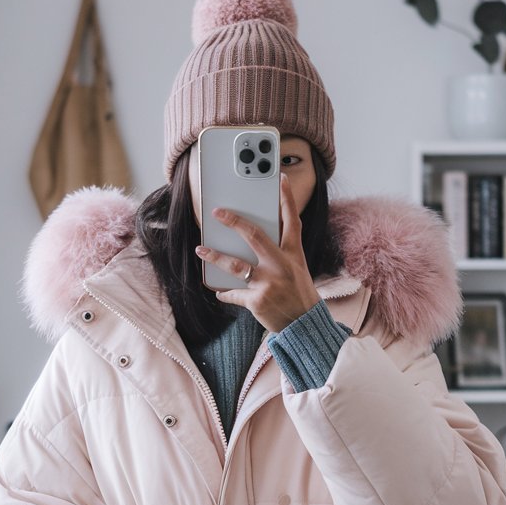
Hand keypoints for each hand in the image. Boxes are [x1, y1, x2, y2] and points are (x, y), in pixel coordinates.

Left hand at [195, 174, 320, 332]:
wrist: (304, 325)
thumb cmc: (297, 293)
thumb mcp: (296, 269)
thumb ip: (278, 253)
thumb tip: (249, 241)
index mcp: (293, 254)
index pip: (292, 221)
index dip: (287, 198)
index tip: (281, 179)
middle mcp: (281, 265)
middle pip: (255, 236)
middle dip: (234, 222)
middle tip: (217, 212)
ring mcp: (269, 283)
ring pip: (235, 265)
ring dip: (215, 256)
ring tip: (201, 250)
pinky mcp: (257, 300)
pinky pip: (234, 293)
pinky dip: (225, 292)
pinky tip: (218, 290)